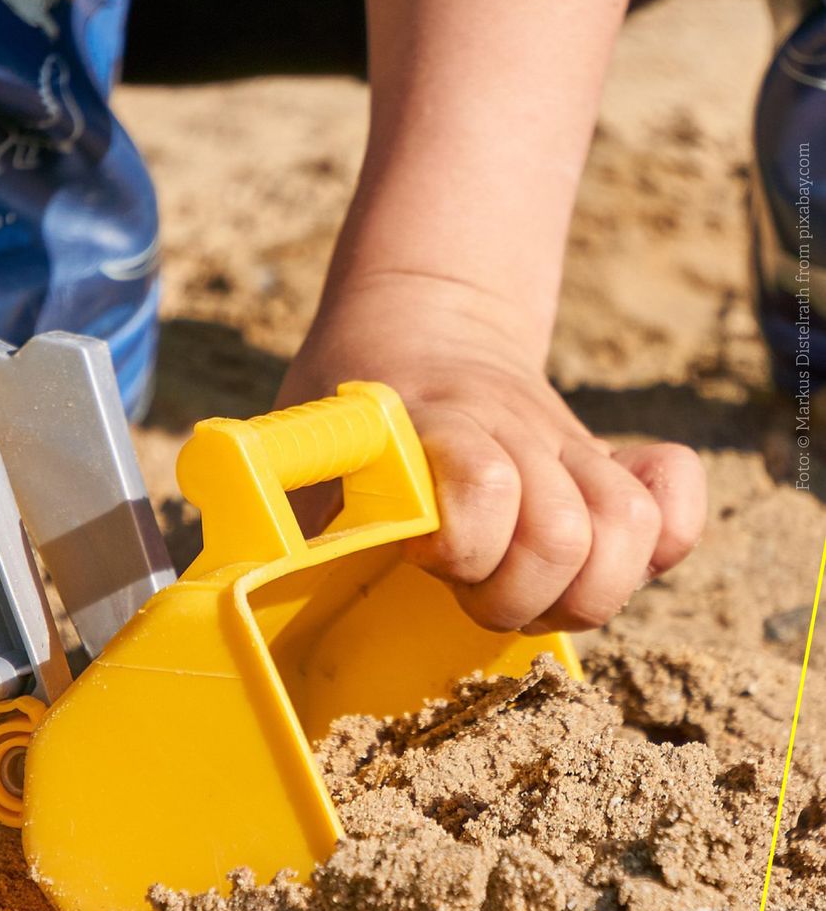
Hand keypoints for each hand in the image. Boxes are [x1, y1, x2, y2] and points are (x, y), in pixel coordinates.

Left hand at [278, 279, 707, 633]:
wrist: (420, 314)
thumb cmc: (348, 402)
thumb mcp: (297, 444)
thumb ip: (276, 511)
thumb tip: (234, 594)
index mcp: (430, 425)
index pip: (486, 484)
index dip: (465, 545)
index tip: (422, 559)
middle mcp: (513, 429)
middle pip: (566, 533)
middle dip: (517, 596)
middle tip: (468, 593)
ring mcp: (567, 445)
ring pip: (631, 531)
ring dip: (582, 592)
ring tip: (522, 592)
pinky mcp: (604, 460)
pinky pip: (675, 500)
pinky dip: (660, 544)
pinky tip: (605, 561)